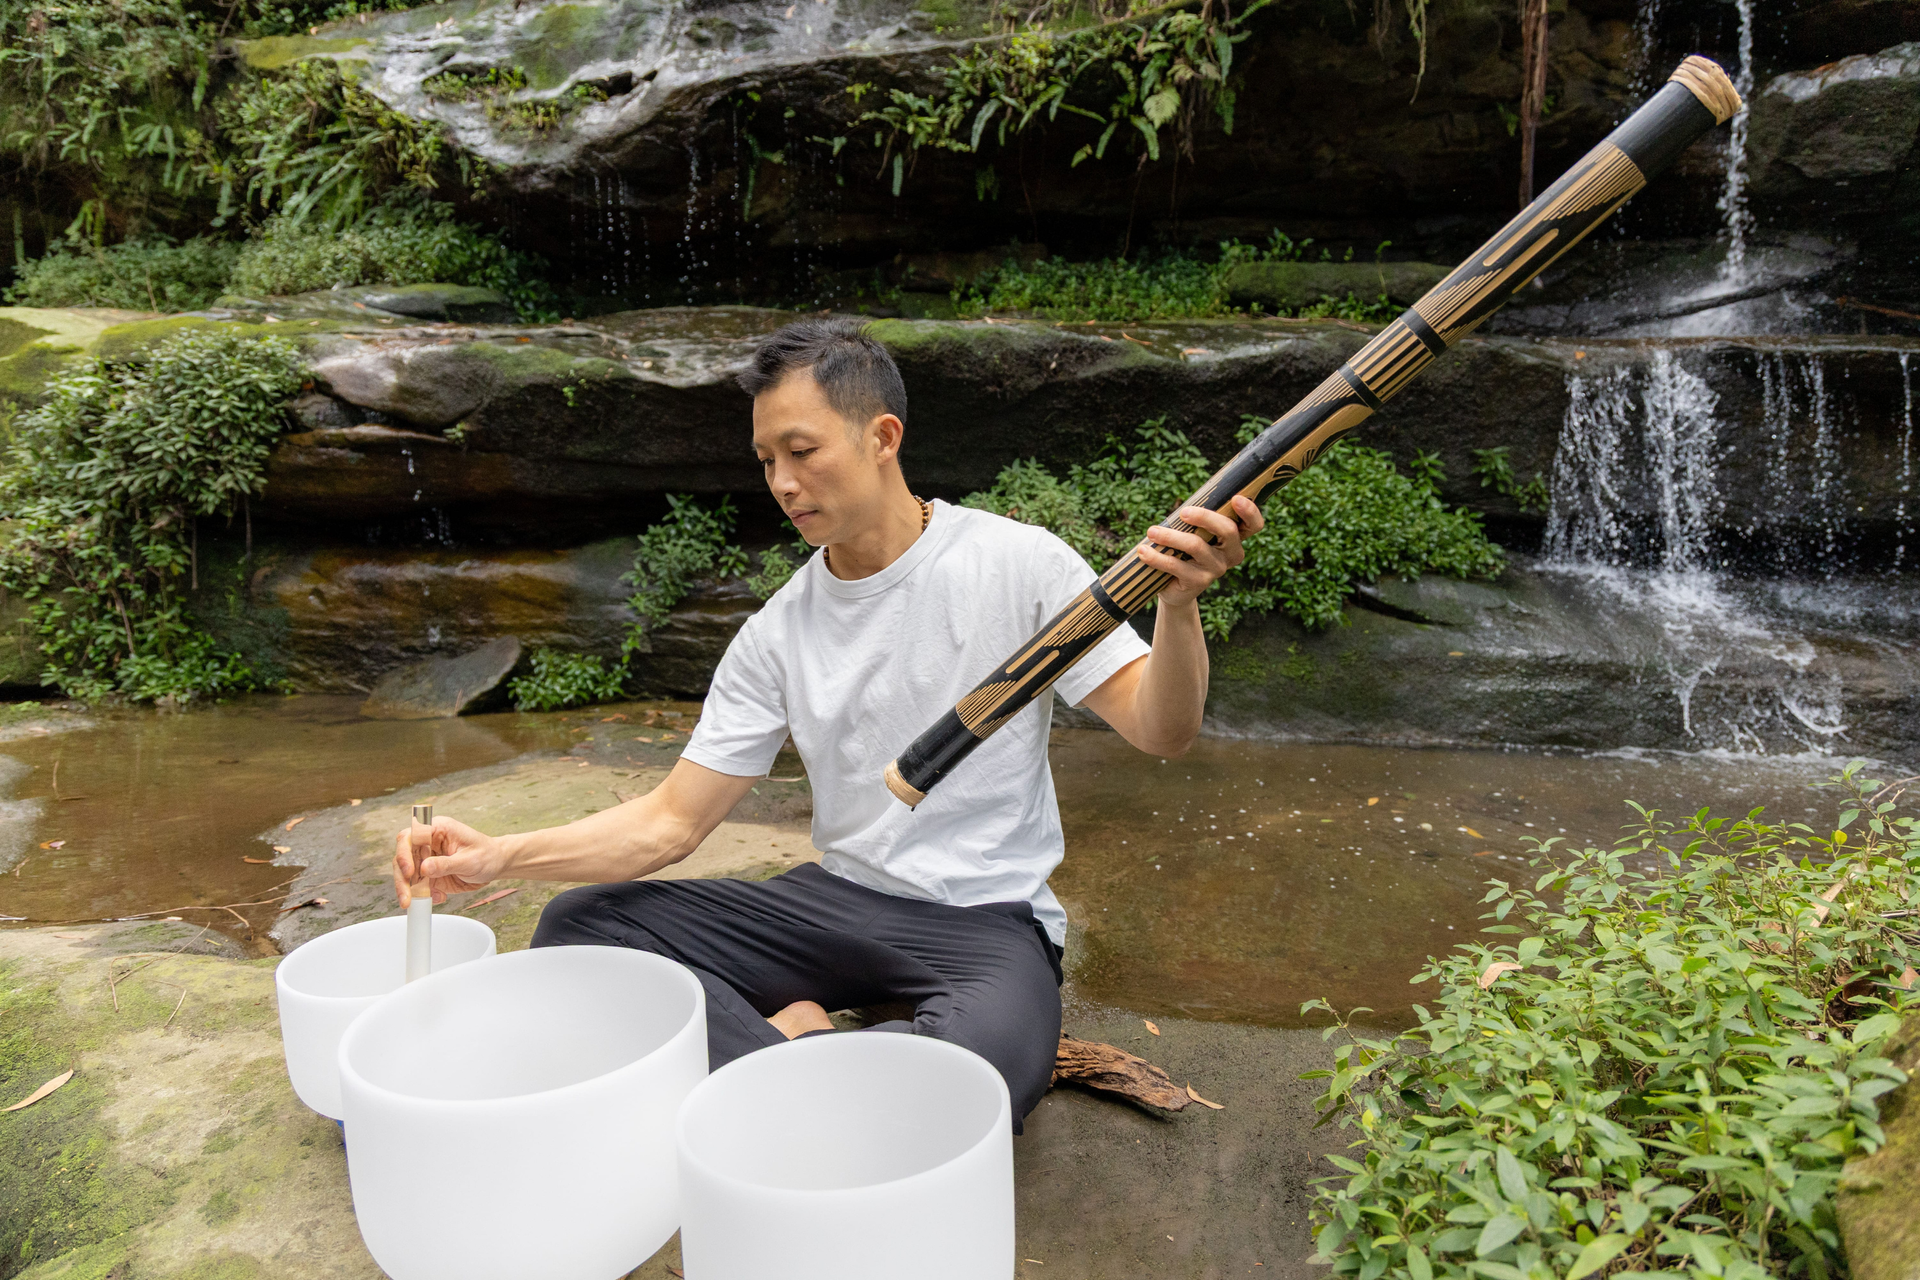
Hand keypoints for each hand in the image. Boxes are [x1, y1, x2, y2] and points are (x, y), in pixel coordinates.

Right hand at [391, 815, 507, 906]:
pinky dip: (423, 895)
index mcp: (437, 829)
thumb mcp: (469, 860)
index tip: (410, 870)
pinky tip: (439, 897)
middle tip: (406, 896)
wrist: (496, 865)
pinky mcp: (429, 874)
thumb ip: (447, 864)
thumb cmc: (487, 854)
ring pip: (406, 873)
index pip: (411, 836)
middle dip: (402, 878)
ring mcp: (426, 859)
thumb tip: (424, 868)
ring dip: (407, 890)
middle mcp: (427, 843)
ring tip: (413, 902)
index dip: (404, 852)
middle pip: (403, 857)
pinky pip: (418, 885)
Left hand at [1139, 495, 1263, 608]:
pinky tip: (1143, 551)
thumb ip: (1195, 518)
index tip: (1236, 498)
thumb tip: (1183, 504)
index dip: (1250, 512)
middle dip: (1206, 517)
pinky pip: (1176, 565)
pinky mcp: (1198, 582)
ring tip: (1151, 532)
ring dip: (1170, 536)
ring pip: (1196, 545)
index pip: (1253, 525)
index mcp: (1234, 538)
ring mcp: (1216, 569)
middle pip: (1228, 530)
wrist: (1173, 588)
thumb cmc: (1183, 550)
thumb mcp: (1192, 532)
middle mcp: (1230, 554)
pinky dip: (1157, 556)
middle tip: (1183, 512)